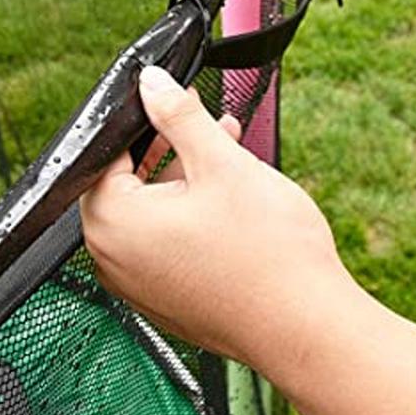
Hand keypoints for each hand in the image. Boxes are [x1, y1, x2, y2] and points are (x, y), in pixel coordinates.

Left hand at [80, 65, 351, 372]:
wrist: (307, 330)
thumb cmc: (267, 252)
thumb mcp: (219, 164)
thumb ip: (178, 116)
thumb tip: (151, 84)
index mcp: (113, 224)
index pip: (108, 157)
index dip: (145, 125)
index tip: (174, 108)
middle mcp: (114, 261)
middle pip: (131, 185)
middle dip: (172, 150)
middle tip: (212, 129)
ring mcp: (139, 287)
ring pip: (153, 214)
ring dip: (187, 181)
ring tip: (231, 157)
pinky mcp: (166, 302)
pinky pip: (167, 246)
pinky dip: (191, 219)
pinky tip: (231, 201)